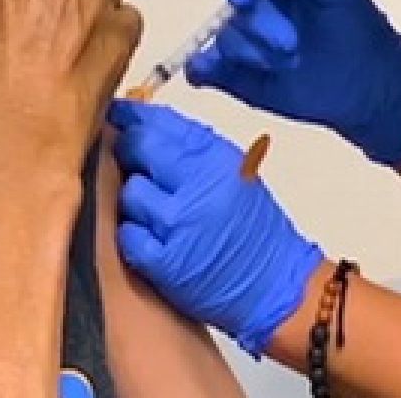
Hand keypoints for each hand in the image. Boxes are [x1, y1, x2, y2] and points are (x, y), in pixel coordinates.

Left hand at [109, 100, 323, 356]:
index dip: (134, 116)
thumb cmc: (258, 232)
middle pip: (139, 147)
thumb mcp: (236, 174)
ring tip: (155, 212)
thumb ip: (194, 150)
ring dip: (135, 201)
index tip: (120, 115)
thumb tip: (147, 125)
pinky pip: (128, 235)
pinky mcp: (165, 261)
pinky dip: (134, 236)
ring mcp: (178, 223)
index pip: (163, 122)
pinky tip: (152, 239)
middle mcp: (198, 185)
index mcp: (218, 158)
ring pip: (130, 193)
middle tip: (131, 161)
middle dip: (129, 152)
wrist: (279, 285)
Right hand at [190, 0, 400, 165]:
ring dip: (255, 55)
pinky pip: (208, 71)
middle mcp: (254, 7)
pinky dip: (204, 71)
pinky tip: (205, 74)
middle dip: (262, 27)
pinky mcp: (239, 77)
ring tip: (291, 64)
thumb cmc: (359, 32)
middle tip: (294, 46)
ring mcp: (245, 43)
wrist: (373, 88)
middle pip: (232, 7)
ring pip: (224, 41)